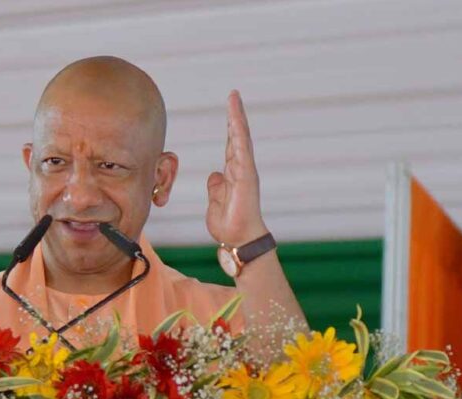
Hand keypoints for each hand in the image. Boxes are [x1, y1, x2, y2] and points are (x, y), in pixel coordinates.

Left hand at [206, 90, 267, 245]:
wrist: (239, 240)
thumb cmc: (229, 224)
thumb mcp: (215, 202)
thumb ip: (216, 188)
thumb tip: (215, 175)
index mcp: (233, 173)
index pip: (231, 144)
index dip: (229, 127)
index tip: (229, 109)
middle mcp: (241, 169)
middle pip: (238, 136)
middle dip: (235, 115)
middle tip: (233, 95)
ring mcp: (245, 171)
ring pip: (241, 139)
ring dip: (237, 119)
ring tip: (234, 100)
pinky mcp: (246, 177)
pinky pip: (241, 151)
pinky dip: (238, 135)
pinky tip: (235, 121)